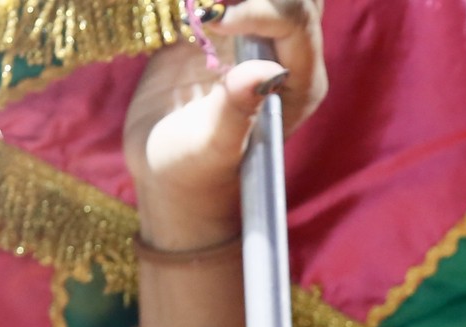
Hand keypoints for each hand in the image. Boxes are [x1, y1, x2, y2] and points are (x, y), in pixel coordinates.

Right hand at [123, 0, 325, 249]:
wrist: (167, 171)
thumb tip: (266, 72)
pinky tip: (188, 8)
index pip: (296, 19)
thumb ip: (237, 111)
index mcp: (299, 83)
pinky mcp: (222, 28)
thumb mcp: (213, 148)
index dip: (258, 9)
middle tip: (210, 14)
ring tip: (201, 11)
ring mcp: (256, 38)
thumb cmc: (196, 172)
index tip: (212, 22)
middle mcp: (286, 55)